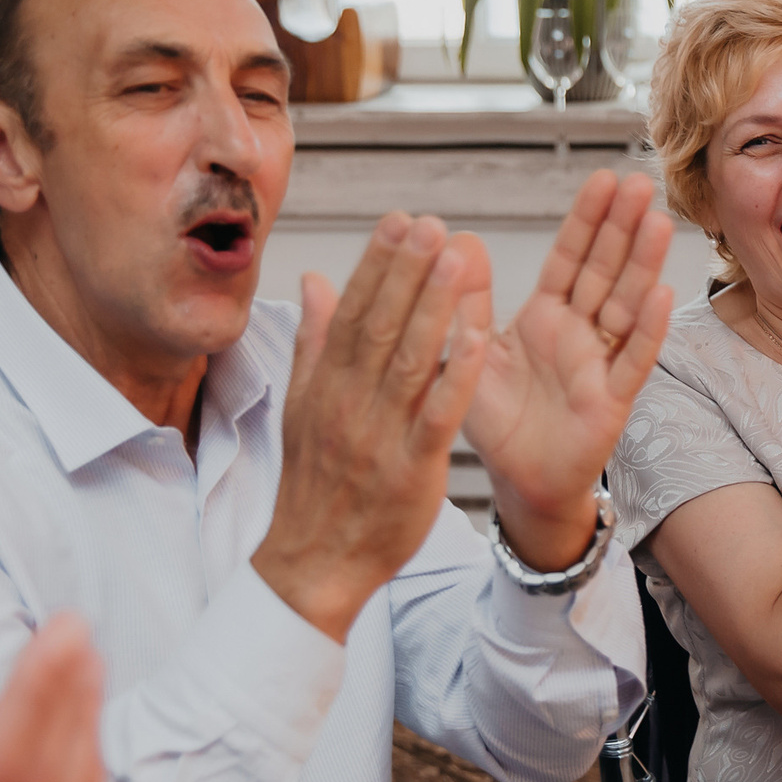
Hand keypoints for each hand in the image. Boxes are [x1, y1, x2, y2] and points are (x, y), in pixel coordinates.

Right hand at [255, 213, 492, 639]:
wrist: (313, 561)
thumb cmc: (315, 485)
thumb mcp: (302, 407)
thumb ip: (314, 340)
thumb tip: (313, 277)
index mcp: (325, 383)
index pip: (353, 311)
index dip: (378, 263)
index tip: (400, 220)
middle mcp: (349, 401)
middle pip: (380, 324)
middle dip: (407, 270)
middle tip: (432, 222)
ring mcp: (380, 433)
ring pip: (410, 359)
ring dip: (434, 305)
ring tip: (456, 257)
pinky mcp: (412, 466)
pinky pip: (438, 413)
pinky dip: (457, 373)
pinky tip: (479, 336)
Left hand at [465, 171, 674, 569]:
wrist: (517, 482)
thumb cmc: (494, 422)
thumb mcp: (468, 354)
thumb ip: (465, 303)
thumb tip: (457, 238)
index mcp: (543, 317)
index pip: (569, 259)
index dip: (586, 220)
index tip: (603, 179)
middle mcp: (577, 334)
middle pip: (605, 272)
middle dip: (622, 228)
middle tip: (640, 181)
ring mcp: (599, 364)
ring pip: (626, 306)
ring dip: (642, 265)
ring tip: (657, 221)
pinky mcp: (612, 401)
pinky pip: (633, 361)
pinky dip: (648, 329)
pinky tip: (662, 293)